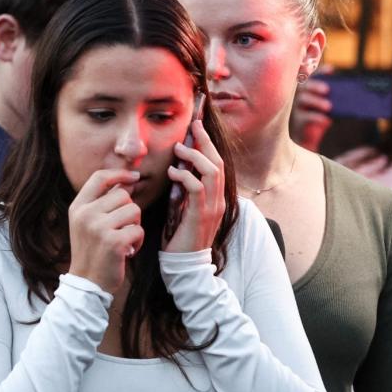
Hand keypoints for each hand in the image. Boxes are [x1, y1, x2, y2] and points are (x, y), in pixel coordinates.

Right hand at [67, 169, 143, 291]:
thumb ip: (101, 202)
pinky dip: (138, 241)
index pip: (99, 177)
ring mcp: (98, 228)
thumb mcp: (86, 223)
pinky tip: (128, 250)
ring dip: (135, 225)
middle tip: (121, 228)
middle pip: (123, 194)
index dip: (119, 174)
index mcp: (78, 207)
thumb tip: (127, 181)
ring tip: (124, 239)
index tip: (133, 177)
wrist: (87, 283)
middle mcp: (86, 214)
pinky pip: (139, 230)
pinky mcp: (113, 242)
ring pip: (134, 210)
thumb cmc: (92, 251)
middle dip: (129, 210)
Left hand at [164, 120, 225, 252]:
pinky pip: (197, 188)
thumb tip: (177, 171)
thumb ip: (185, 191)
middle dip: (206, 142)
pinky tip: (173, 173)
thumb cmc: (181, 236)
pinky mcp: (200, 215)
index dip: (209, 145)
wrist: (185, 264)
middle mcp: (219, 200)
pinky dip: (185, 176)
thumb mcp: (185, 208)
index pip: (217, 164)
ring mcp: (212, 207)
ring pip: (211, 172)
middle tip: (193, 126)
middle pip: (218, 163)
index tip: (197, 127)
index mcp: (216, 197)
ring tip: (178, 149)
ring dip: (194, 156)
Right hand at [290, 65, 331, 151]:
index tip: (331, 70)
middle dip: (315, 86)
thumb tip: (353, 95)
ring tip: (329, 106)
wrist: (308, 137)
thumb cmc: (320, 118)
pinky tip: (326, 120)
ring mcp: (296, 107)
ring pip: (302, 99)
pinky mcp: (297, 121)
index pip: (312, 76)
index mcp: (308, 89)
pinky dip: (316, 117)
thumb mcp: (328, 106)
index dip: (320, 72)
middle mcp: (299, 95)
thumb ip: (335, 99)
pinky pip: (304, 117)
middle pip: (304, 85)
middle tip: (327, 90)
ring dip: (316, 101)